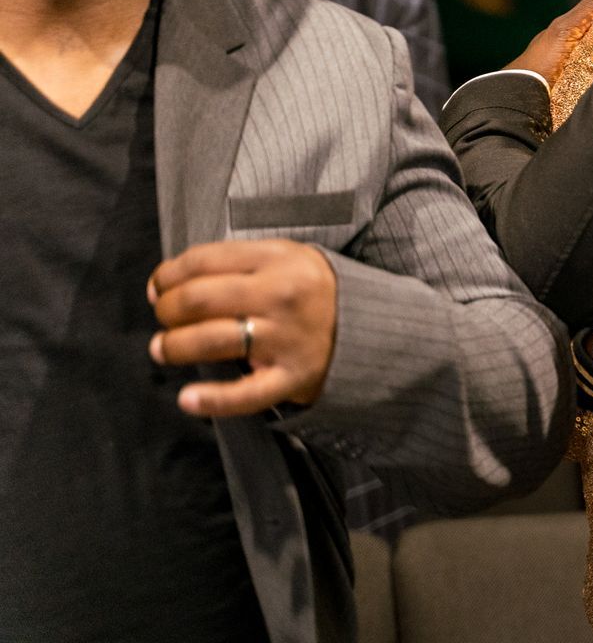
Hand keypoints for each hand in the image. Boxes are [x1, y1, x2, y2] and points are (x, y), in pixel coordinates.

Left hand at [148, 239, 339, 416]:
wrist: (370, 325)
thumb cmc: (310, 290)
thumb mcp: (285, 257)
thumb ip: (232, 262)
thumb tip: (164, 284)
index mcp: (277, 259)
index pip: (201, 261)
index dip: (166, 275)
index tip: (158, 287)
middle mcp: (280, 295)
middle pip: (198, 300)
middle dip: (166, 310)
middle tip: (164, 318)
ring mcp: (286, 338)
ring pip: (210, 341)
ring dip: (173, 347)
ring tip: (164, 349)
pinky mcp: (291, 377)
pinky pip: (245, 394)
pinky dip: (212, 400)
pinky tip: (187, 399)